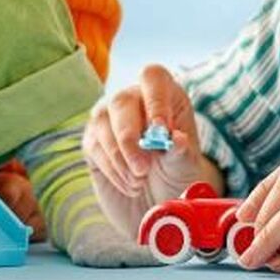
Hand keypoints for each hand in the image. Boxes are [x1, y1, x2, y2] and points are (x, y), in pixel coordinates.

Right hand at [84, 64, 223, 239]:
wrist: (158, 201)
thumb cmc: (176, 175)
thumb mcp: (186, 167)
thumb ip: (182, 153)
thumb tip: (177, 140)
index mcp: (164, 94)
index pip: (153, 78)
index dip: (155, 100)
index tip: (161, 130)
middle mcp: (133, 98)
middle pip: (121, 101)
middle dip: (129, 138)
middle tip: (142, 169)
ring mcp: (108, 117)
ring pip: (102, 123)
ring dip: (120, 158)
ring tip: (140, 182)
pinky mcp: (92, 140)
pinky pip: (94, 147)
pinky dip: (113, 170)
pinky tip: (129, 184)